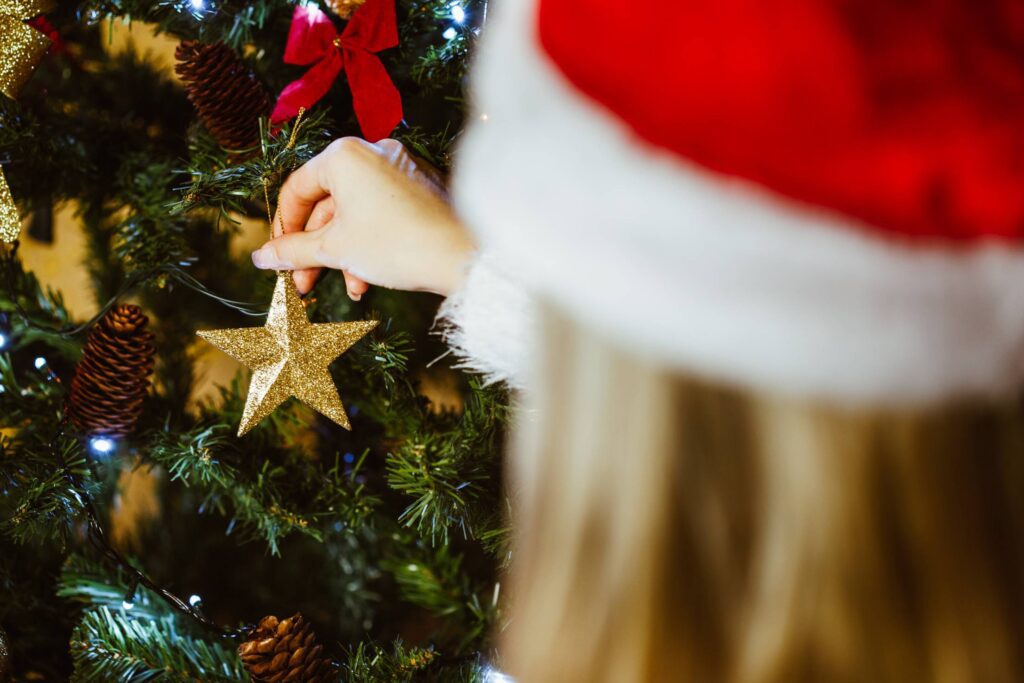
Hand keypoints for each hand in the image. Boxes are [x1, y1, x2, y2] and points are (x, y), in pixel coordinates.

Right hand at [251, 137, 474, 298]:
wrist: (463, 256)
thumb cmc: (397, 245)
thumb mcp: (336, 250)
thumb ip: (292, 250)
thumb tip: (261, 257)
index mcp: (345, 154)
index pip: (297, 188)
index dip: (284, 228)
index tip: (279, 259)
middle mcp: (374, 151)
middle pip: (327, 203)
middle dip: (315, 249)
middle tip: (304, 283)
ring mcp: (401, 168)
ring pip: (356, 213)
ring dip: (344, 254)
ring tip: (345, 288)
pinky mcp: (421, 187)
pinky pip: (382, 212)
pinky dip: (370, 243)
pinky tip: (368, 279)